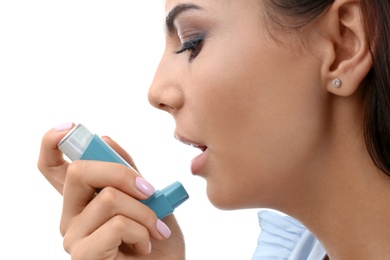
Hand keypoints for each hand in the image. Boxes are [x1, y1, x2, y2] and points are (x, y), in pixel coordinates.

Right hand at [37, 124, 184, 258]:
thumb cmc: (158, 238)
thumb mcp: (149, 197)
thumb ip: (128, 171)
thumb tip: (106, 139)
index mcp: (84, 199)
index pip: (52, 168)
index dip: (51, 143)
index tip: (69, 128)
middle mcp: (71, 216)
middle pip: (79, 171)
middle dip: (122, 173)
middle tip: (149, 191)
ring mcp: (74, 237)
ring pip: (108, 198)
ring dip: (145, 212)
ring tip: (155, 230)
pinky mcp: (83, 256)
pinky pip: (116, 225)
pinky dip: (142, 232)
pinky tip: (145, 246)